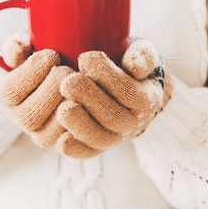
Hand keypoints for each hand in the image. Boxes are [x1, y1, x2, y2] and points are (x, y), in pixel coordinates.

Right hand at [0, 32, 73, 146]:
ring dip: (66, 107)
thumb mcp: (23, 48)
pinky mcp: (61, 140)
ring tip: (78, 84)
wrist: (49, 80)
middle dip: (50, 90)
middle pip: (29, 116)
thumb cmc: (36, 60)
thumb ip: (16, 47)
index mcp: (5, 95)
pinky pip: (69, 140)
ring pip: (49, 133)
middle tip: (67, 70)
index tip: (51, 55)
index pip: (11, 91)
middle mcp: (19, 118)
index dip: (32, 72)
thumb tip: (17, 51)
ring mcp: (39, 133)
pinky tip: (89, 100)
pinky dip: (82, 122)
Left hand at [55, 39, 172, 158]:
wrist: (127, 93)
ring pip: (101, 138)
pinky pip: (89, 153)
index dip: (108, 77)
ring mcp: (115, 138)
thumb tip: (132, 65)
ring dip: (81, 125)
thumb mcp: (143, 55)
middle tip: (68, 82)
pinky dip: (76, 150)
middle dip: (90, 99)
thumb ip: (143, 56)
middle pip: (114, 117)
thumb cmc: (130, 68)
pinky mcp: (97, 147)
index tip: (85, 58)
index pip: (129, 92)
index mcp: (146, 99)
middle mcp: (133, 123)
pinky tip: (61, 141)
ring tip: (63, 107)